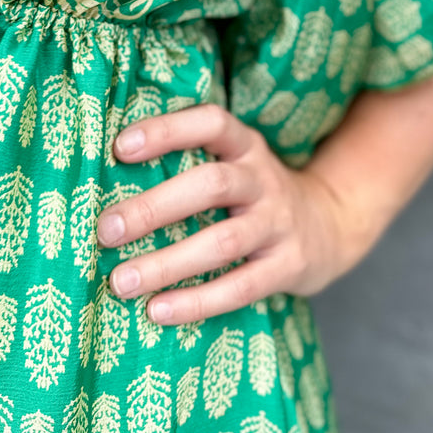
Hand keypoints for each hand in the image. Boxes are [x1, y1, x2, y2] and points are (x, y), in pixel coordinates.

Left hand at [95, 102, 373, 325]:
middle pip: (211, 184)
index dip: (168, 130)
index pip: (211, 123)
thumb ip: (188, 162)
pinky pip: (240, 286)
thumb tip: (102, 175)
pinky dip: (197, 301)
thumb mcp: (233, 162)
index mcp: (245, 145)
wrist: (330, 224)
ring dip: (168, 263)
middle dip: (154, 207)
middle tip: (104, 230)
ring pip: (222, 242)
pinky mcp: (288, 266)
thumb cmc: (252, 192)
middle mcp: (263, 179)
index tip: (119, 147)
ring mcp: (279, 223)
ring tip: (121, 281)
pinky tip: (157, 310)